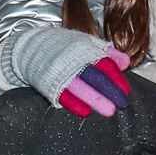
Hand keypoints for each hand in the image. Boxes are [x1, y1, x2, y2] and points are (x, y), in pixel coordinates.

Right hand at [14, 26, 128, 116]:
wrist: (29, 47)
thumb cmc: (62, 45)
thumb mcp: (85, 42)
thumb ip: (107, 51)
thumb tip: (126, 62)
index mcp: (85, 49)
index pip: (105, 64)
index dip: (116, 78)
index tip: (126, 91)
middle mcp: (74, 61)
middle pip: (96, 77)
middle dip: (111, 91)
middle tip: (123, 104)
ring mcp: (61, 73)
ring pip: (81, 87)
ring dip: (96, 99)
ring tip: (109, 111)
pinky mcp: (49, 84)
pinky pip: (62, 95)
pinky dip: (73, 103)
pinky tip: (85, 112)